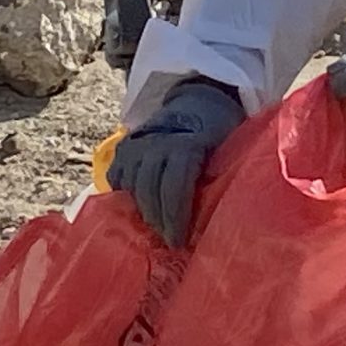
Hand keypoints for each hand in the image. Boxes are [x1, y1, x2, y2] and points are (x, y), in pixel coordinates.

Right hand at [106, 79, 245, 247]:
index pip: (174, 186)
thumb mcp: (229, 149)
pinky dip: (125, 196)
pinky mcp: (122, 147)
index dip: (175, 217)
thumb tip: (218, 217)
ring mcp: (135, 144)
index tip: (178, 242)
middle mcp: (155, 142)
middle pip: (149, 190)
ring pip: (131, 187)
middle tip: (168, 242)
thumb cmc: (219, 133)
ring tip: (156, 228)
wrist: (197, 102)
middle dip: (158, 221)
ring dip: (143, 211)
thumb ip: (219, 177)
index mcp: (186, 143)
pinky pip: (116, 178)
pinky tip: (138, 208)